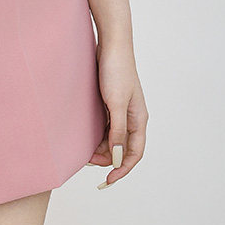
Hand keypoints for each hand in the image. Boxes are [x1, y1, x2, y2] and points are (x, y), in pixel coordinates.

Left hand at [87, 41, 148, 186]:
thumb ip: (118, 130)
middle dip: (109, 159)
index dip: (123, 169)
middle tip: (88, 162)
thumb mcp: (116, 103)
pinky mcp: (111, 102)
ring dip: (102, 148)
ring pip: (114, 138)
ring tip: (85, 152)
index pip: (135, 153)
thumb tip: (118, 155)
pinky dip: (99, 135)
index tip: (108, 180)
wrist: (111, 44)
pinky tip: (87, 138)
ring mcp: (122, 109)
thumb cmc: (116, 70)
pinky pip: (107, 126)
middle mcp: (133, 117)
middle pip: (124, 148)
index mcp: (139, 119)